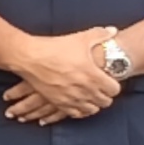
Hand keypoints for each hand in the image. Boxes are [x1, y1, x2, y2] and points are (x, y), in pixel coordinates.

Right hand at [2, 28, 121, 124]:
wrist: (29, 57)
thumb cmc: (55, 47)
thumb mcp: (80, 38)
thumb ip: (100, 35)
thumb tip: (113, 31)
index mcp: (93, 75)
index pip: (114, 90)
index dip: (114, 85)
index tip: (110, 81)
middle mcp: (85, 90)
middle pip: (105, 102)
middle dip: (106, 95)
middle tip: (102, 89)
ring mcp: (72, 98)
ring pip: (92, 110)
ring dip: (94, 104)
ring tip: (92, 97)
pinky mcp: (59, 103)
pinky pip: (76, 114)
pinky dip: (80, 111)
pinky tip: (80, 104)